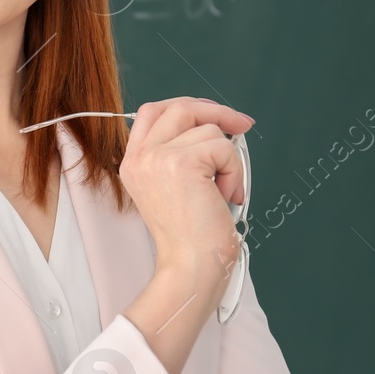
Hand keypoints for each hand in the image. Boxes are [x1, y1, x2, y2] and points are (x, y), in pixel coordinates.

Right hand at [119, 97, 253, 304]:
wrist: (191, 265)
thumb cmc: (190, 238)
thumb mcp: (173, 188)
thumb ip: (180, 155)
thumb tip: (217, 125)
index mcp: (134, 162)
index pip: (152, 112)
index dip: (188, 107)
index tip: (214, 117)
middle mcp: (140, 157)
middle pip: (180, 107)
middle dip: (217, 113)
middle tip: (241, 126)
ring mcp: (157, 157)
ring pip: (209, 129)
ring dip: (229, 159)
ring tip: (224, 189)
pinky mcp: (182, 162)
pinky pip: (223, 147)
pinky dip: (235, 171)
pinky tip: (226, 195)